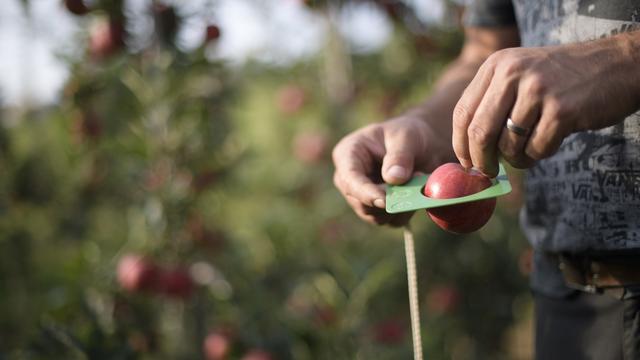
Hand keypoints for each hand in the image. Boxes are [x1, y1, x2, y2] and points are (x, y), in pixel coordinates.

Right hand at [332, 116, 453, 225]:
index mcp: (348, 155)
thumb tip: (393, 179)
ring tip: (417, 182)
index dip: (364, 192)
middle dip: (388, 200)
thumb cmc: (408, 135)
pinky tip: (416, 193)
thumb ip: (400, 156)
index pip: (349, 179)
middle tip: (415, 180)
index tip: (384, 201)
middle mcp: (349, 179)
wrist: (422, 146)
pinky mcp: (377, 210)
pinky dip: (406, 212)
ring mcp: (362, 197)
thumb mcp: (407, 137)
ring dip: (399, 206)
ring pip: (374, 216)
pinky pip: (389, 221)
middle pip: (359, 203)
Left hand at [452, 34, 639, 176]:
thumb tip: (468, 151)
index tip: (466, 162)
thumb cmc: (560, 79)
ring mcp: (537, 90)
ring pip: (508, 145)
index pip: (463, 112)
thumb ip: (492, 103)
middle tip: (488, 172)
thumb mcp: (520, 74)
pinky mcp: (561, 110)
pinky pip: (536, 150)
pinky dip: (538, 155)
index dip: (461, 144)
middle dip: (481, 160)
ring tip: (529, 148)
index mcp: (497, 65)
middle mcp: (512, 73)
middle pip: (479, 132)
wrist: (615, 64)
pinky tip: (549, 142)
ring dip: (516, 158)